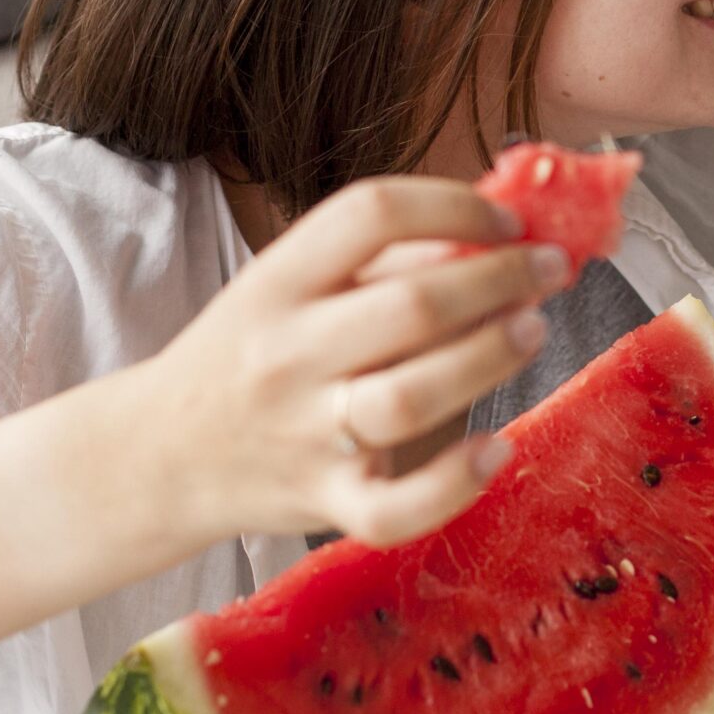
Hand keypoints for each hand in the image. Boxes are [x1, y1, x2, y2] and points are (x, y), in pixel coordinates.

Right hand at [122, 177, 567, 549]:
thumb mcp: (292, 287)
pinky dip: (455, 482)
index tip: (507, 218)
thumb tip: (502, 229)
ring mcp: (305, 432)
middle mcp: (287, 352)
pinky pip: (396, 507)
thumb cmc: (252, 355)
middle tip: (551, 268)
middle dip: (502, 278)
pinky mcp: (323, 501)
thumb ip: (385, 260)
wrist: (161, 454)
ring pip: (414, 397)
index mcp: (278, 280)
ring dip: (491, 358)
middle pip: (412, 305)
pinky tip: (497, 450)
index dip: (454, 205)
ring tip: (533, 330)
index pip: (370, 214)